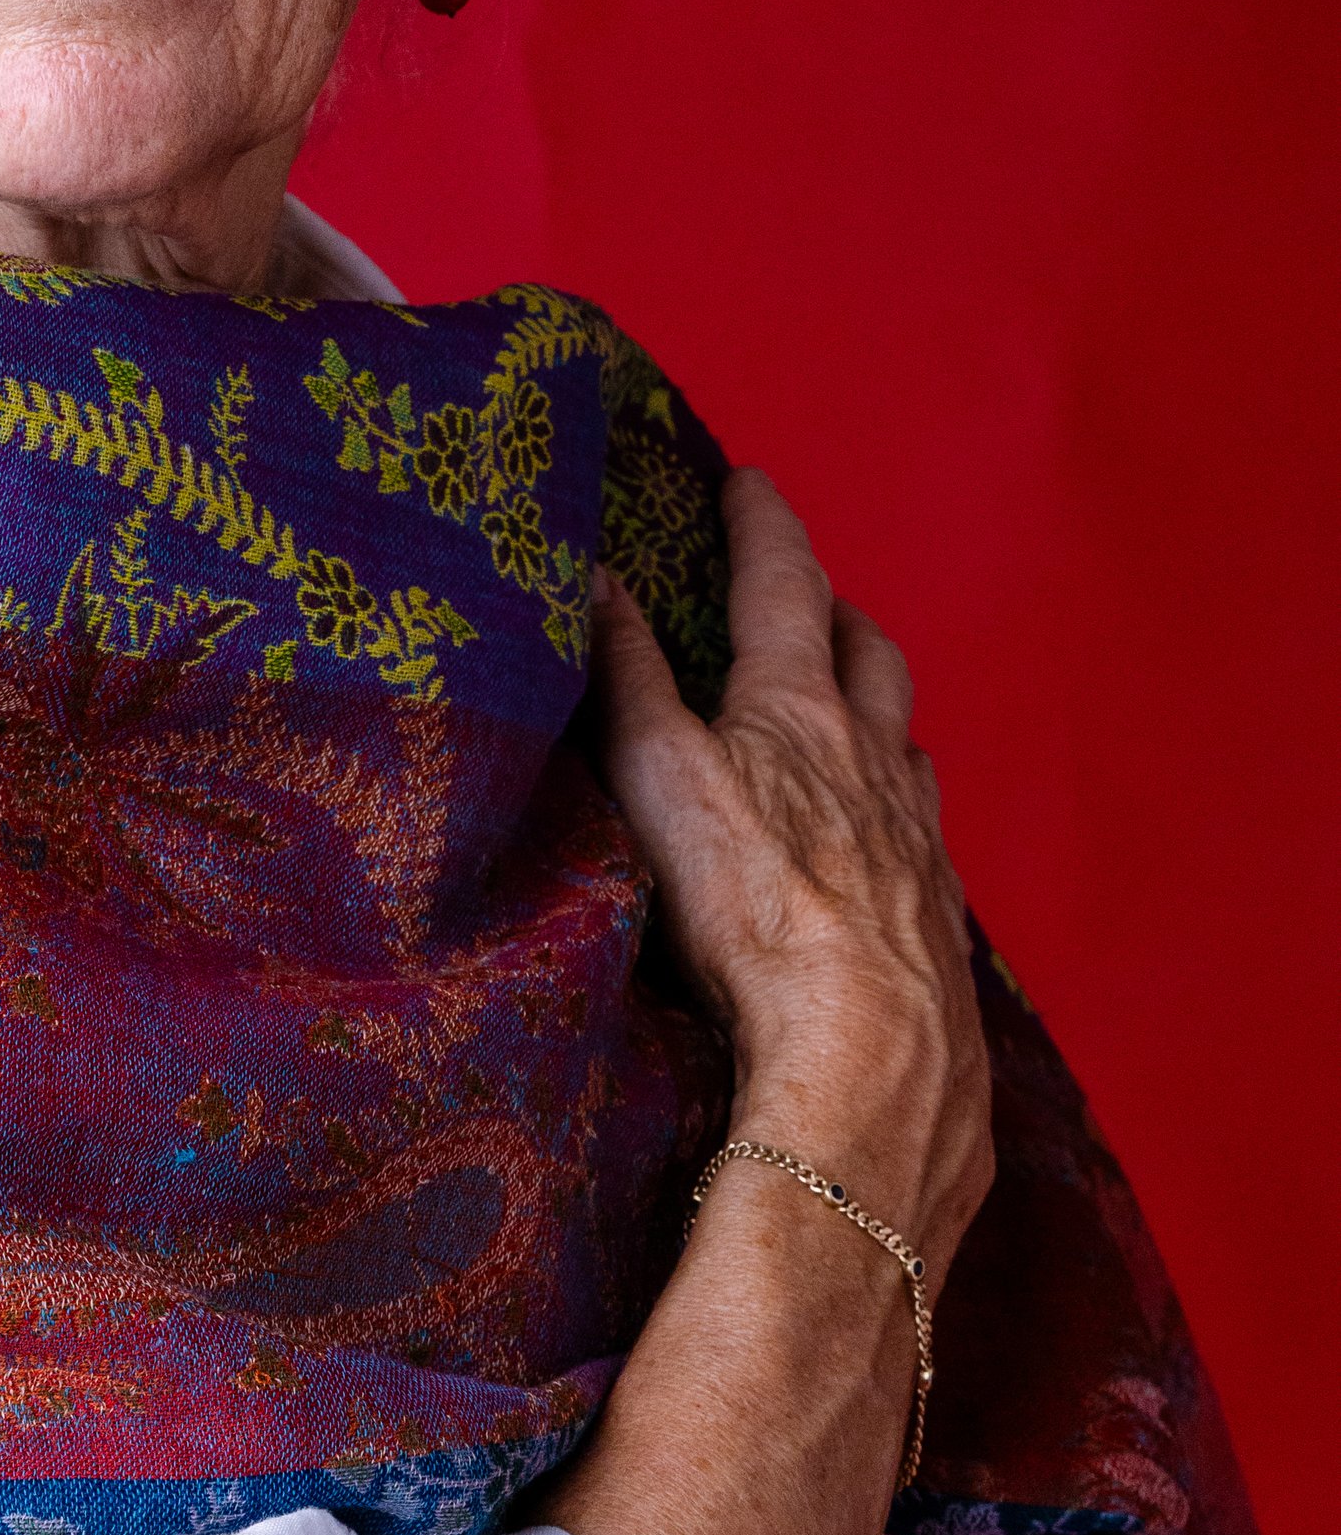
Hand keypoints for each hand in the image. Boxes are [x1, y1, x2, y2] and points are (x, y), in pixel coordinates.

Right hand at [586, 467, 991, 1285]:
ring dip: (882, 711)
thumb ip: (625, 677)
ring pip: (909, 743)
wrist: (869, 1052)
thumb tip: (596, 577)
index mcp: (800, 711)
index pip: (784, 586)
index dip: (764, 526)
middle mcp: (875, 759)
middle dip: (840, 613)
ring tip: (859, 712)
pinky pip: (929, 835)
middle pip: (871, 656)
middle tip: (813, 596)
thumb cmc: (751, 910)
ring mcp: (918, 838)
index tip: (750, 482)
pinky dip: (905, 810)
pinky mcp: (937, 918)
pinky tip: (893, 842)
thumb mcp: (658, 777)